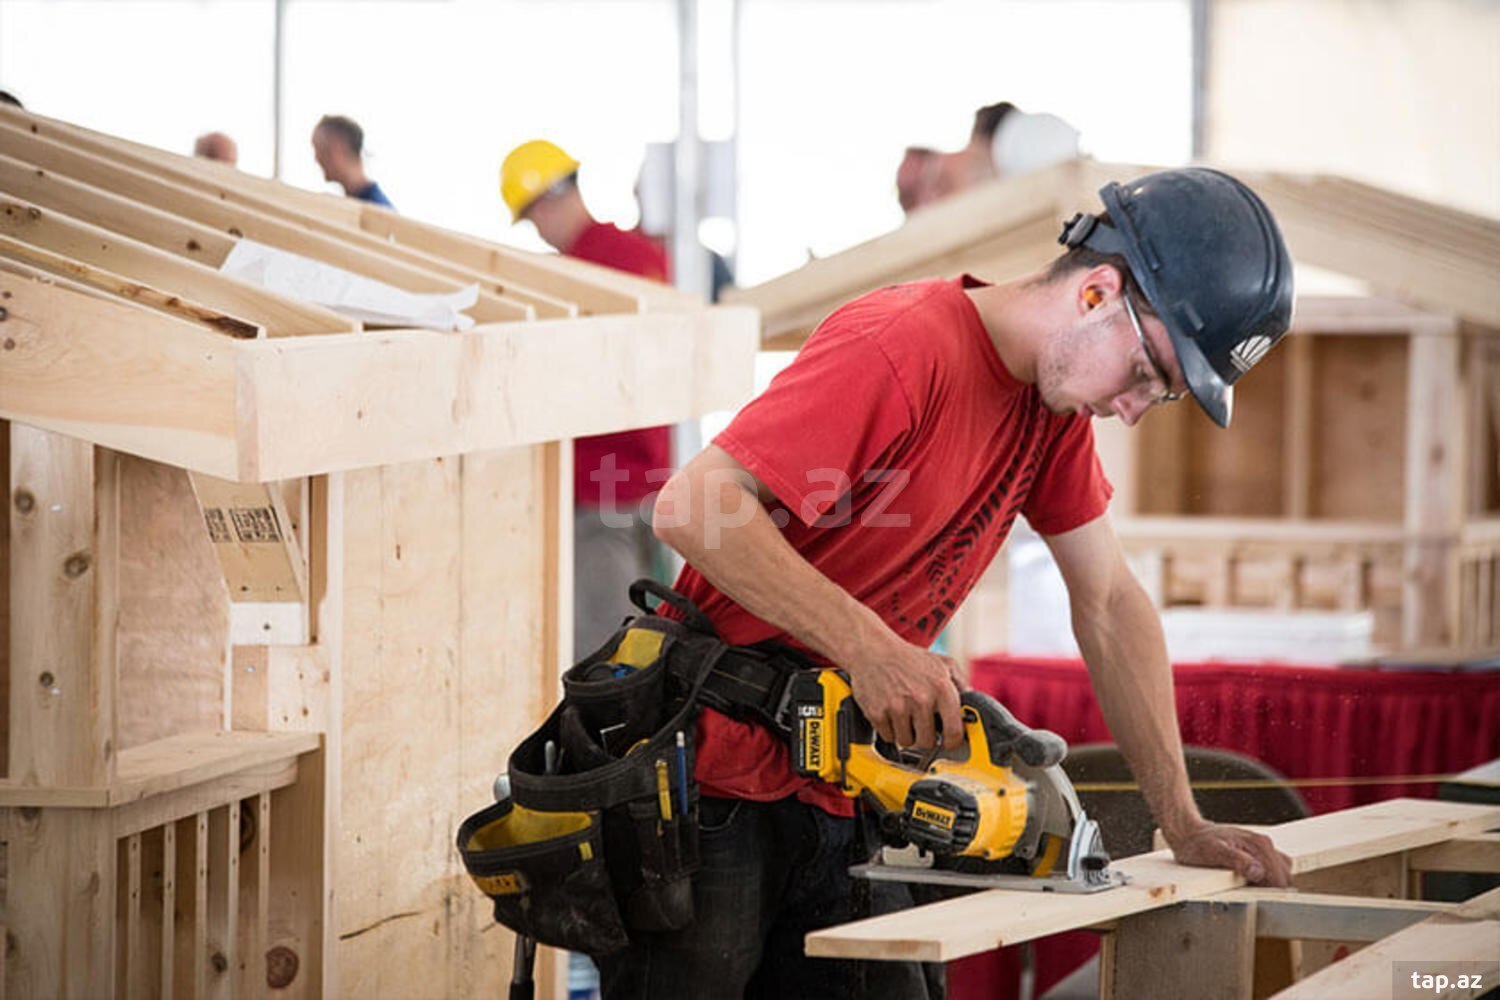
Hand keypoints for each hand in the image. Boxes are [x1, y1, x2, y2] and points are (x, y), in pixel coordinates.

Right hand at [845, 640, 964, 750]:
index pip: (954, 732)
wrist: (872, 649)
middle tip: (922, 724)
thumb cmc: (908, 658)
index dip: (952, 741)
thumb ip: (962, 686)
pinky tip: (891, 714)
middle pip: (928, 742)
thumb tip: (973, 709)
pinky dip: (890, 730)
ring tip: (905, 716)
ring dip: (907, 734)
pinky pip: (888, 737)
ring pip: (907, 742)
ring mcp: (897, 707)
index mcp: (941, 688)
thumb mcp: (943, 664)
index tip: (948, 741)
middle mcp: (920, 698)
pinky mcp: (877, 713)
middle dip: (926, 736)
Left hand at [1169, 821, 1291, 886]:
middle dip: (1272, 890)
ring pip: (1281, 874)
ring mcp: (1263, 848)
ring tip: (1247, 889)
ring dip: (1270, 886)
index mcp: (1259, 845)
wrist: (1189, 833)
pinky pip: (1272, 871)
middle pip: (1284, 877)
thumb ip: (1237, 861)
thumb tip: (1259, 872)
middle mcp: (1265, 844)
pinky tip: (1248, 883)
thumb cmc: (1198, 844)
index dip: (1271, 894)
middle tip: (1249, 895)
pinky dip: (1266, 880)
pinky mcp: (1258, 853)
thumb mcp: (1213, 852)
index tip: (1257, 902)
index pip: (1280, 878)